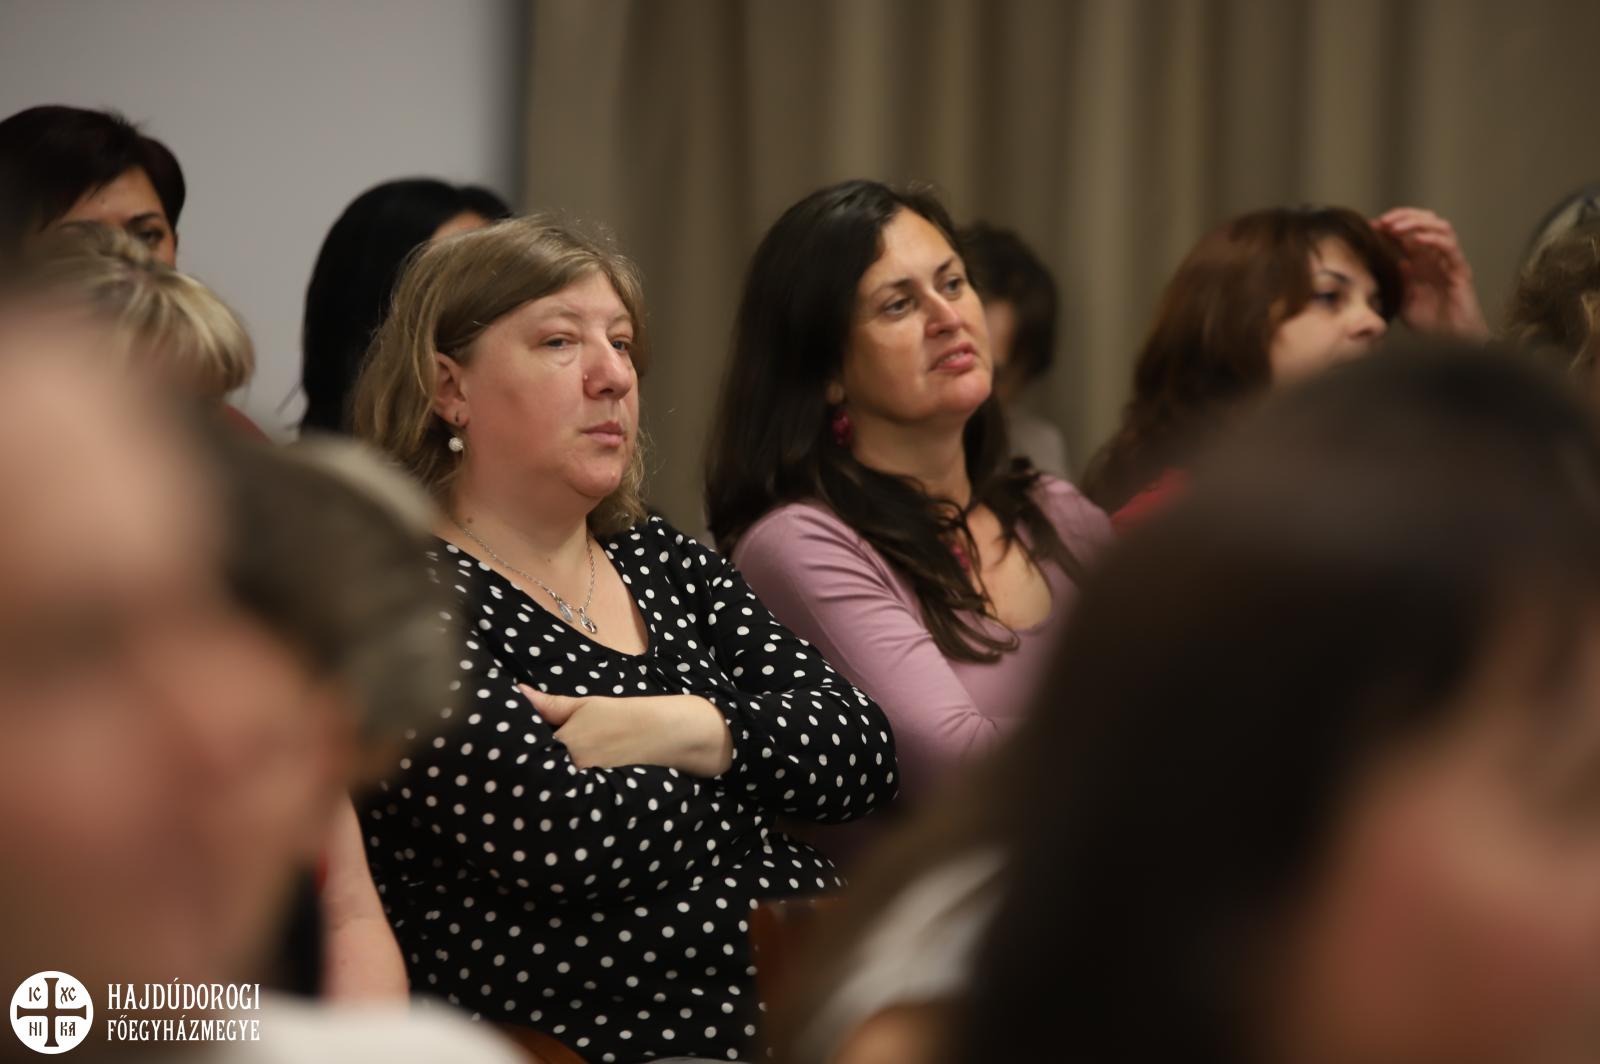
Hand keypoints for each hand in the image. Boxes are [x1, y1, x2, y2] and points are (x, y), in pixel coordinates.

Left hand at [519, 685, 733, 776]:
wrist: (662, 733)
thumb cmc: (622, 715)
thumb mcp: (585, 704)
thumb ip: (549, 704)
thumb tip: (519, 692)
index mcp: (565, 744)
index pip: (527, 748)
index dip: (516, 745)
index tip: (504, 743)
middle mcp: (571, 769)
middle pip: (538, 769)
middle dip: (526, 766)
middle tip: (511, 762)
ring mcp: (584, 786)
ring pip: (552, 783)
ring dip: (544, 778)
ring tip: (532, 773)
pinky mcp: (595, 797)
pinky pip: (568, 792)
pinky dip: (561, 788)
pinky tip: (557, 784)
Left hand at [1371, 207, 1489, 338]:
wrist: (1450, 342)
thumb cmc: (1429, 324)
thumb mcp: (1404, 300)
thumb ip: (1398, 280)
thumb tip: (1393, 260)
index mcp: (1420, 262)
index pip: (1407, 233)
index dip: (1389, 225)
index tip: (1370, 226)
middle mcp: (1435, 257)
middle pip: (1424, 222)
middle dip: (1402, 217)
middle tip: (1382, 222)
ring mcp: (1449, 261)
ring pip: (1439, 227)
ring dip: (1416, 222)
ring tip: (1396, 227)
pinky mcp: (1460, 270)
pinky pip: (1450, 247)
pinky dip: (1433, 238)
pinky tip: (1417, 239)